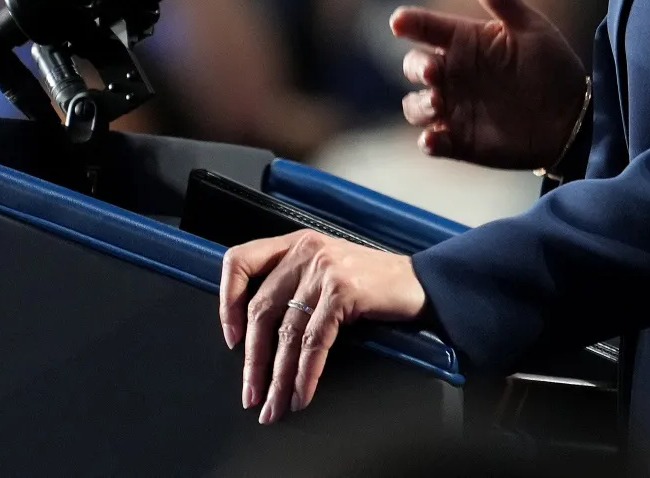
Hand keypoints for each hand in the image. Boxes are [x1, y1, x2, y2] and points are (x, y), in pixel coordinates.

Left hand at [219, 232, 424, 423]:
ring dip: (278, 378)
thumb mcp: (328, 270)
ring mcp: (323, 270)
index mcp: (295, 244)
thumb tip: (260, 335)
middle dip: (253, 361)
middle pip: (261, 310)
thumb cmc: (375, 282)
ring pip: (286, 333)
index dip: (227, 301)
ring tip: (274, 407)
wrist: (422, 282)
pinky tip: (301, 396)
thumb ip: (295, 284)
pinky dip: (305, 375)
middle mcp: (304, 251)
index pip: (240, 260)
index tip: (231, 339)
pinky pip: (314, 343)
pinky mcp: (342, 291)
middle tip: (251, 395)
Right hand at [389, 0, 586, 169]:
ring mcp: (455, 107)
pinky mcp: (461, 141)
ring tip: (439, 104)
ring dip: (419, 105)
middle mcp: (453, 73)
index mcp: (464, 40)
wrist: (574, 119)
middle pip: (413, 66)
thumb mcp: (528, 25)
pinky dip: (430, 141)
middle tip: (435, 72)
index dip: (409, 22)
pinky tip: (436, 139)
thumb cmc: (551, 66)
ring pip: (415, 105)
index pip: (425, 27)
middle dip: (415, 67)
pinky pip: (433, 142)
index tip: (400, 22)